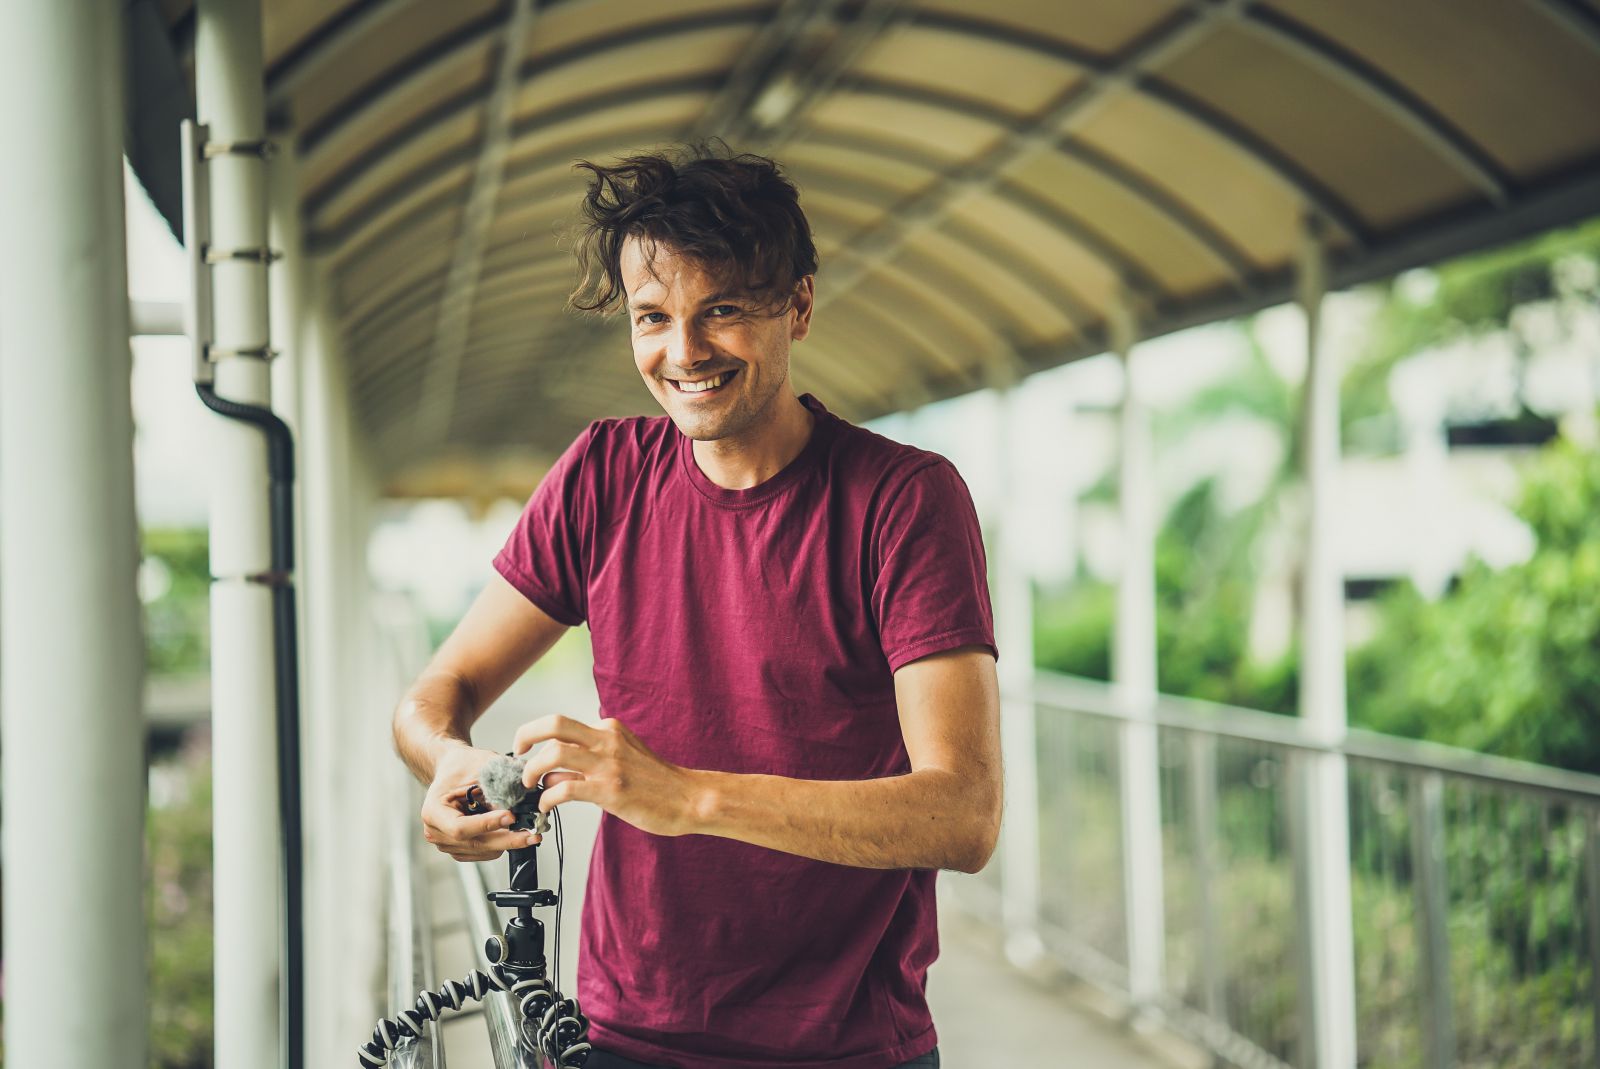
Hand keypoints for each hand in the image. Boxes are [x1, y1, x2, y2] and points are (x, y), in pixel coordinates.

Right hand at [421, 744, 540, 860]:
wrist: (453, 769)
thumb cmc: (462, 765)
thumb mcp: (480, 766)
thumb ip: (498, 784)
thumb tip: (523, 801)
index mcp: (433, 812)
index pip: (461, 827)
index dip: (487, 824)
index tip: (510, 816)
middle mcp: (436, 832)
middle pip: (475, 844)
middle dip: (507, 839)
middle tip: (531, 834)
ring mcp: (447, 844)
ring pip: (484, 850)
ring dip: (507, 841)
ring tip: (525, 827)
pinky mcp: (460, 849)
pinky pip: (485, 853)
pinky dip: (501, 843)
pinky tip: (512, 830)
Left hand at [514, 715, 700, 837]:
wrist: (690, 798)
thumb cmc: (658, 782)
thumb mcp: (626, 755)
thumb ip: (593, 758)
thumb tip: (556, 771)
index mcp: (610, 728)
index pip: (564, 726)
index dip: (539, 738)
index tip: (528, 752)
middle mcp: (607, 740)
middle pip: (554, 724)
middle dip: (526, 735)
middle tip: (517, 753)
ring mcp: (608, 765)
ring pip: (554, 754)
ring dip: (532, 771)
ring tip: (530, 785)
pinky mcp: (610, 790)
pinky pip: (564, 788)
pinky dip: (547, 798)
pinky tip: (546, 807)